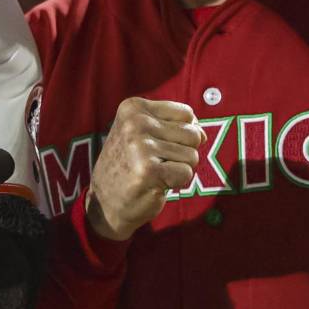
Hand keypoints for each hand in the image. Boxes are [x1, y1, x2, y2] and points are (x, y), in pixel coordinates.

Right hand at [85, 97, 202, 240]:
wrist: (105, 201)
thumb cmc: (130, 165)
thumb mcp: (144, 133)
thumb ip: (174, 126)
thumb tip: (202, 134)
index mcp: (133, 107)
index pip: (186, 113)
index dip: (181, 132)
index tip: (157, 144)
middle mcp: (135, 122)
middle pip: (192, 134)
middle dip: (182, 152)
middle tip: (156, 161)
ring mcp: (141, 146)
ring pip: (192, 155)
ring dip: (178, 168)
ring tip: (154, 172)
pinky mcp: (149, 170)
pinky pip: (186, 173)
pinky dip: (176, 182)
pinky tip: (155, 183)